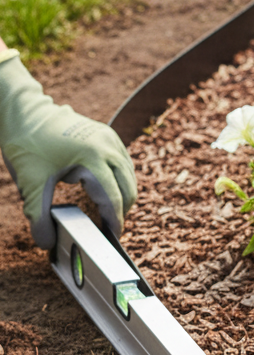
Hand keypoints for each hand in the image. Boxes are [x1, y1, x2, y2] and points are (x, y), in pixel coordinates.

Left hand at [0, 50, 136, 247]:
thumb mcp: (29, 184)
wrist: (23, 111)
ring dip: (123, 196)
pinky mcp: (109, 136)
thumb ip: (38, 216)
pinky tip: (108, 191)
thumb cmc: (26, 145)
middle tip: (110, 227)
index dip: (115, 221)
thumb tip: (46, 244)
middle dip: (122, 211)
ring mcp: (110, 139)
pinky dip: (121, 181)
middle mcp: (107, 147)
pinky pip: (125, 164)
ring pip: (130, 177)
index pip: (113, 198)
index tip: (112, 236)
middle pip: (128, 189)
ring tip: (109, 212)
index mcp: (91, 158)